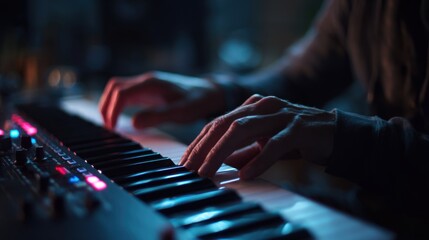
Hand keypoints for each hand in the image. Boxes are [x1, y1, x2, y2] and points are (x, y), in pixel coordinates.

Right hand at [99, 71, 224, 128]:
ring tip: (111, 124)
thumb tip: (133, 123)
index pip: (120, 94)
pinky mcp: (150, 89)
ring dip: (111, 103)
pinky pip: (127, 93)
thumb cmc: (197, 101)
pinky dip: (118, 103)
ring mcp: (147, 84)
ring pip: (118, 88)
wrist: (210, 92)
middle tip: (108, 127)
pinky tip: (121, 118)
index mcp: (151, 84)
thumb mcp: (180, 112)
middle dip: (106, 106)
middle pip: (114, 87)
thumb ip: (157, 116)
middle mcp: (146, 81)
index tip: (112, 128)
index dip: (112, 110)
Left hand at [179, 94, 335, 179]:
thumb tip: (222, 163)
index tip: (185, 162)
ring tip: (207, 172)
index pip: (218, 122)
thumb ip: (244, 150)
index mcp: (253, 106)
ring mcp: (281, 114)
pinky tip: (245, 174)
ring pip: (242, 129)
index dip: (199, 142)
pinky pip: (274, 144)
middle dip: (203, 148)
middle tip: (189, 169)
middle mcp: (264, 105)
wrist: (336, 133)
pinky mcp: (299, 128)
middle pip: (224, 124)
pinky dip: (258, 160)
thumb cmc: (297, 138)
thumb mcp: (264, 143)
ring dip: (220, 153)